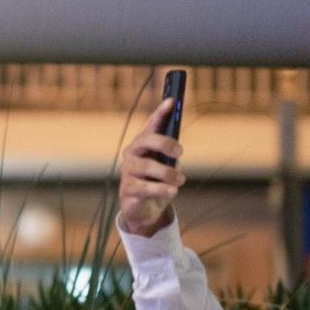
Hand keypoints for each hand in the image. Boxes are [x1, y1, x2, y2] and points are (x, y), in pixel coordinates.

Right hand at [117, 100, 184, 237]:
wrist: (144, 209)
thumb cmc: (157, 181)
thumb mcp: (167, 165)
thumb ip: (170, 154)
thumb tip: (176, 149)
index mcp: (144, 144)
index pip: (152, 124)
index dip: (161, 112)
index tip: (172, 100)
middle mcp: (133, 154)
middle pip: (146, 140)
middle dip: (164, 143)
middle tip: (180, 152)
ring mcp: (128, 171)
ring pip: (148, 166)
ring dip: (169, 174)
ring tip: (180, 180)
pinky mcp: (128, 189)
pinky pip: (147, 187)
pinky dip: (163, 190)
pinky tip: (172, 191)